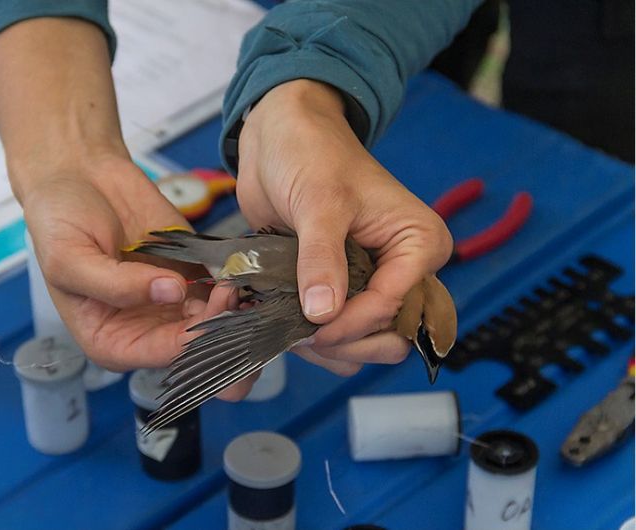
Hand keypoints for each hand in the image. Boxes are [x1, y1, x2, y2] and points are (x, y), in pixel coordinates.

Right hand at [22, 155, 218, 370]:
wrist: (77, 175)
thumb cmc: (59, 222)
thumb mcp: (68, 258)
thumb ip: (116, 284)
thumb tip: (172, 292)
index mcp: (110, 340)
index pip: (161, 354)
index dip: (191, 341)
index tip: (211, 313)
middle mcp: (146, 329)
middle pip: (194, 347)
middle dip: (220, 329)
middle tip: (231, 296)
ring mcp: (173, 302)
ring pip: (215, 321)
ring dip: (233, 307)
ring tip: (236, 278)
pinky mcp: (191, 272)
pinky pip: (220, 288)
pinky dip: (235, 282)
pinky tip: (240, 268)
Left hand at [236, 80, 452, 375]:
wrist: (280, 136)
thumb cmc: (311, 152)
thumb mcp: (319, 202)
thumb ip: (321, 258)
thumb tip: (323, 314)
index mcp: (419, 244)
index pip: (394, 306)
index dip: (352, 324)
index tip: (310, 329)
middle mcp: (403, 269)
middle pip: (390, 336)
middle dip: (347, 343)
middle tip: (301, 335)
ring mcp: (371, 282)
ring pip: (365, 343)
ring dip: (329, 347)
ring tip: (287, 329)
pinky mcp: (342, 289)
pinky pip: (338, 332)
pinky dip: (314, 338)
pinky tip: (284, 325)